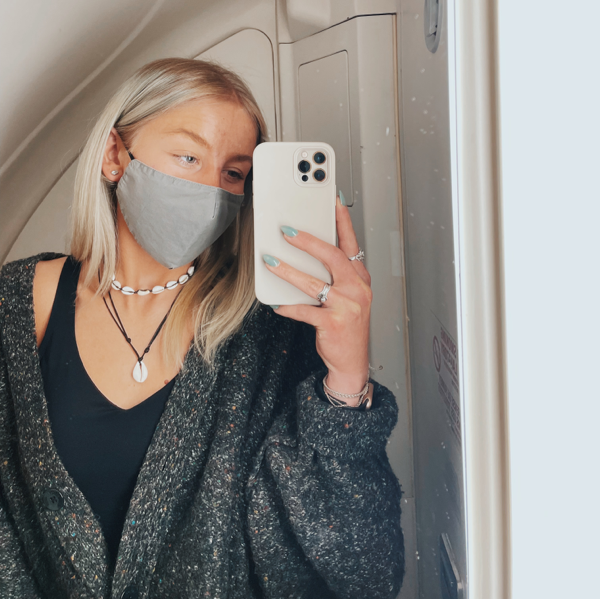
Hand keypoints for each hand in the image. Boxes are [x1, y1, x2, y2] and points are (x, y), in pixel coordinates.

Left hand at [262, 192, 371, 398]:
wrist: (352, 360)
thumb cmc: (347, 325)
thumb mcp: (348, 296)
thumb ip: (334, 276)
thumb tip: (305, 254)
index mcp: (360, 278)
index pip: (351, 244)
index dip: (342, 221)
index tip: (332, 201)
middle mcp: (357, 289)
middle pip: (333, 256)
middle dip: (308, 241)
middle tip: (287, 230)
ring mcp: (347, 306)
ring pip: (314, 282)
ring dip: (289, 270)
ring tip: (271, 260)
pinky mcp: (333, 324)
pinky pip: (306, 310)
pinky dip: (289, 306)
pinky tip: (277, 302)